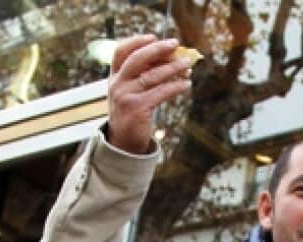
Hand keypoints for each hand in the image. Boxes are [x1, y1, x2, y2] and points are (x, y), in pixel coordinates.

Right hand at [106, 36, 193, 153]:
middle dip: (158, 49)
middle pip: (137, 59)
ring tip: (188, 65)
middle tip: (175, 44)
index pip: (120, 52)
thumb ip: (144, 76)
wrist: (124, 144)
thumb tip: (171, 59)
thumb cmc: (132, 115)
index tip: (153, 36)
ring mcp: (126, 96)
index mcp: (114, 78)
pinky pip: (161, 92)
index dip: (136, 41)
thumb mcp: (131, 93)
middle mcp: (117, 84)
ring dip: (173, 68)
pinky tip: (187, 85)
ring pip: (153, 75)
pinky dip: (176, 86)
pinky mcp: (138, 109)